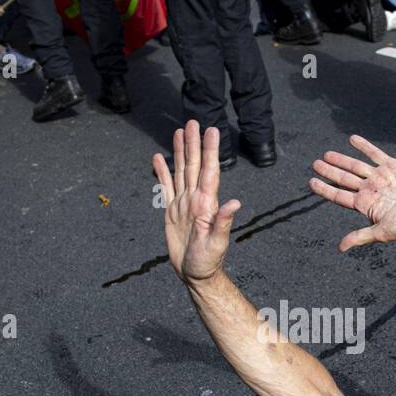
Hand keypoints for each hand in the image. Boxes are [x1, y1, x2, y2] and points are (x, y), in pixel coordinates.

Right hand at [155, 121, 242, 283]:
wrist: (195, 274)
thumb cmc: (207, 262)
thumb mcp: (217, 244)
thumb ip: (223, 223)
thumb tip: (235, 203)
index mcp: (206, 204)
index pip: (209, 171)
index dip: (210, 150)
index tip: (212, 130)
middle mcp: (195, 199)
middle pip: (193, 165)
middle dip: (194, 143)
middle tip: (194, 121)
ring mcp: (184, 204)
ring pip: (181, 171)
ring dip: (180, 151)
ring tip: (180, 131)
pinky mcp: (172, 211)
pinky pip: (166, 187)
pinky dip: (163, 172)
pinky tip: (159, 158)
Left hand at [309, 135, 395, 251]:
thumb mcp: (381, 232)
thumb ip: (360, 236)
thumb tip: (340, 248)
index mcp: (365, 205)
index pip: (339, 196)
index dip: (325, 189)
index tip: (311, 182)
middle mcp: (370, 190)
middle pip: (344, 179)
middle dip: (329, 172)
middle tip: (314, 164)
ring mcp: (380, 177)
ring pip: (356, 166)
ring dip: (341, 160)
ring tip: (326, 155)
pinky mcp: (392, 166)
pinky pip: (375, 154)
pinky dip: (363, 147)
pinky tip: (352, 139)